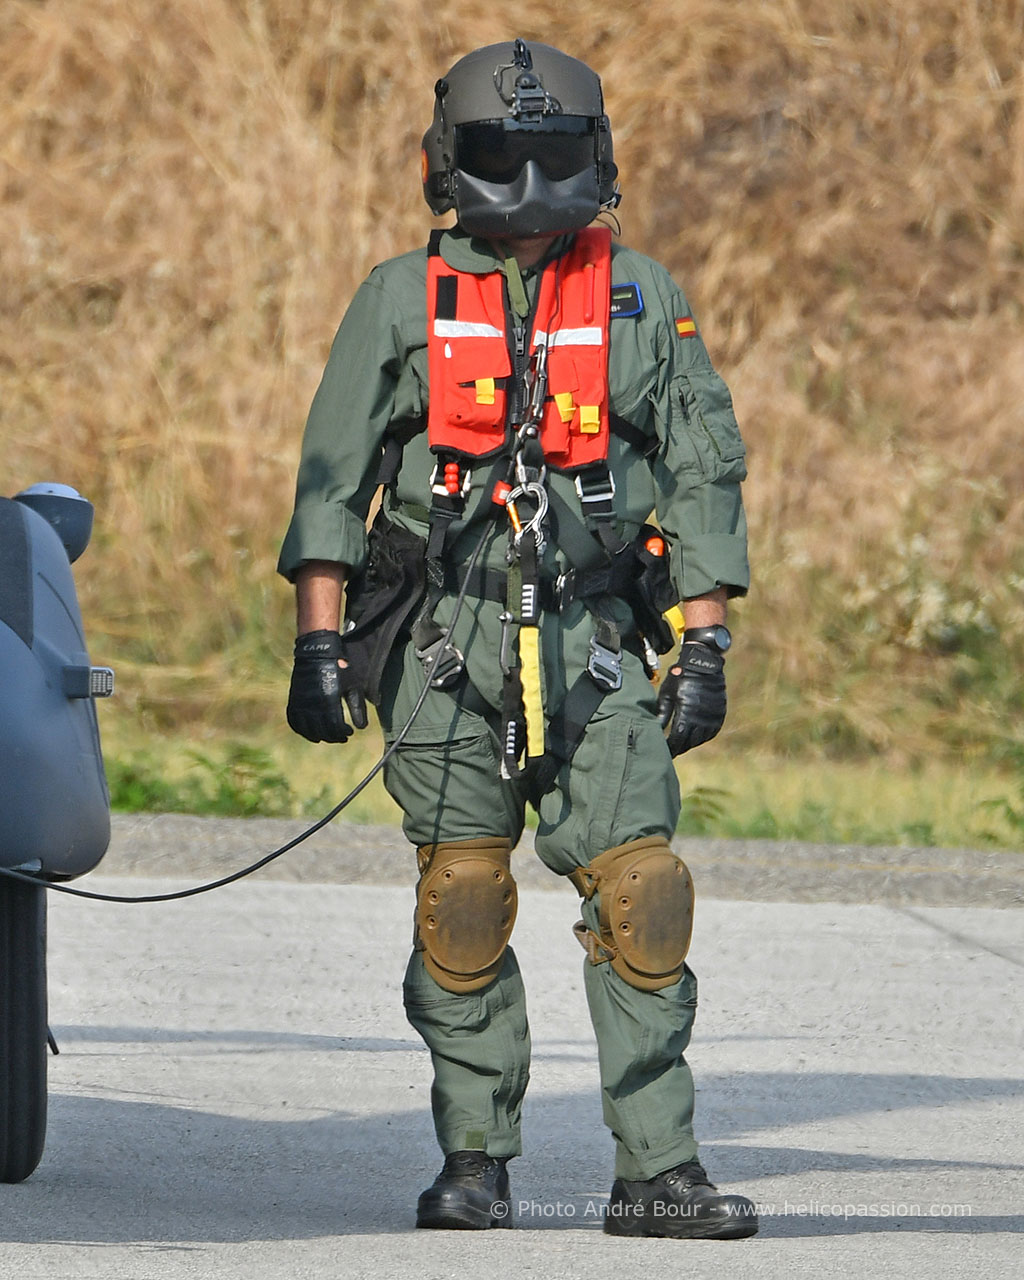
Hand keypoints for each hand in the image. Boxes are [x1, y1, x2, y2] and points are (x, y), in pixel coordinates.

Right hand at [286, 629, 367, 742]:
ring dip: (318, 736)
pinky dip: (302, 730)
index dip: (343, 733)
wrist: (317, 652)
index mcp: (329, 700)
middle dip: (333, 737)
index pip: (335, 727)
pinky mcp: (293, 700)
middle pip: (322, 731)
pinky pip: (294, 721)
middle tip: (341, 737)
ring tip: (328, 736)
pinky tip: (310, 732)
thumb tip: (361, 728)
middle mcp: (313, 703)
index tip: (349, 732)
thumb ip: (357, 708)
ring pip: (307, 729)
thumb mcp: (352, 686)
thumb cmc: (339, 668)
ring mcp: (301, 702)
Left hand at [657, 642, 726, 756]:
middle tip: (672, 751)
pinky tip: (695, 737)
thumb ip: (662, 714)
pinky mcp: (720, 713)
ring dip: (691, 743)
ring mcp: (713, 716)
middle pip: (689, 741)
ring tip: (682, 745)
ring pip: (701, 739)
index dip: (671, 747)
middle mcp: (702, 717)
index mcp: (687, 713)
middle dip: (680, 747)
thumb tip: (656, 731)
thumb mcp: (667, 694)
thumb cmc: (680, 677)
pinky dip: (703, 737)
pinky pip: (712, 732)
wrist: (702, 663)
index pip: (678, 739)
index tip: (665, 752)